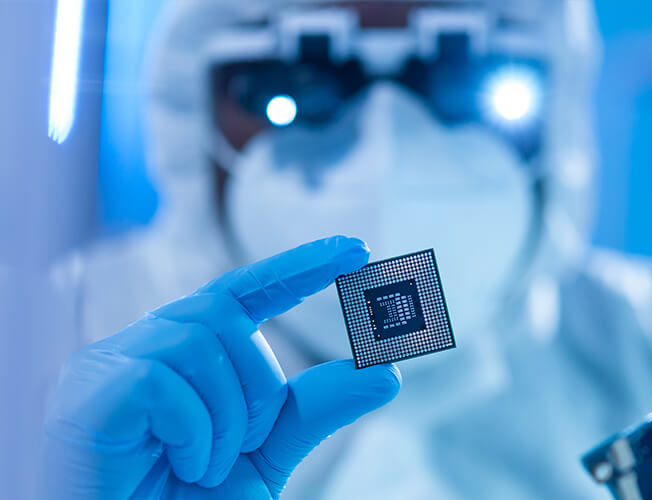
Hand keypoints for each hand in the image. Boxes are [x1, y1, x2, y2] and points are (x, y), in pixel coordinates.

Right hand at [42, 236, 400, 498]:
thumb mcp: (266, 454)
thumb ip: (316, 410)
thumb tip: (387, 372)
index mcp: (187, 352)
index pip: (246, 289)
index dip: (301, 266)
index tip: (356, 248)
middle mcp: (147, 344)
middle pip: (226, 315)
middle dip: (258, 387)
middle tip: (242, 445)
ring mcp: (109, 363)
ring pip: (199, 344)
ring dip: (226, 417)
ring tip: (204, 465)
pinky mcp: (89, 392)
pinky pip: (162, 383)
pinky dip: (194, 434)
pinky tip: (182, 466)